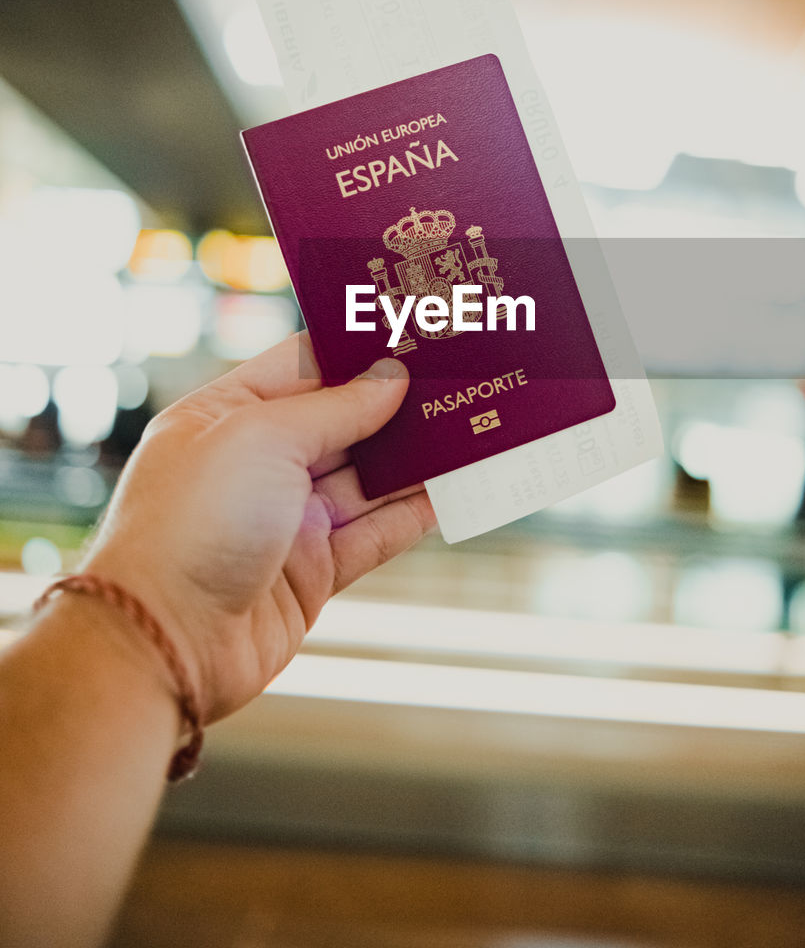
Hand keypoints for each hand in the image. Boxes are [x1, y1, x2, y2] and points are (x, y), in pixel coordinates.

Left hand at [84, 333, 434, 723]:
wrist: (164, 641)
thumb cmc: (191, 524)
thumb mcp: (262, 438)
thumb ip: (335, 408)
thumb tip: (390, 378)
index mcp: (226, 416)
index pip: (302, 365)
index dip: (357, 350)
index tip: (413, 334)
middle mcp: (256, 464)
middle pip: (342, 422)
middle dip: (397, 404)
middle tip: (458, 379)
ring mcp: (284, 520)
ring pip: (365, 479)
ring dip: (415, 458)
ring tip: (470, 427)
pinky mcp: (310, 573)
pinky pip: (372, 534)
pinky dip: (411, 514)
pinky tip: (449, 491)